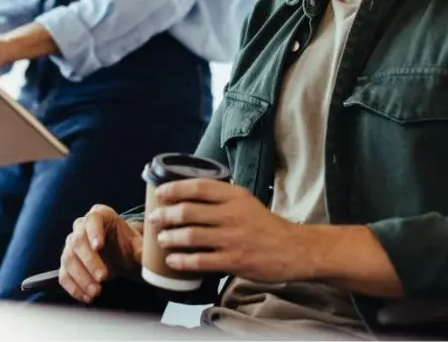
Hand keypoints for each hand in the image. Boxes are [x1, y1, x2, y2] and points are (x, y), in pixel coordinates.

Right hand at [58, 204, 144, 303]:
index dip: (94, 232)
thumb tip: (147, 258)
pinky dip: (74, 287)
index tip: (99, 246)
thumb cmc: (126, 244)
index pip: (93, 219)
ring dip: (81, 277)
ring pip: (69, 259)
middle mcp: (81, 227)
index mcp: (100, 215)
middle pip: (78, 241)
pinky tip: (86, 297)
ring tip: (96, 292)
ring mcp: (71, 245)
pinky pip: (64, 274)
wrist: (117, 254)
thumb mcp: (136, 244)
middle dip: (90, 261)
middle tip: (103, 277)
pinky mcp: (66, 262)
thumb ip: (141, 250)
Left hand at [150, 179, 303, 283]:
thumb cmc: (265, 225)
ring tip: (161, 239)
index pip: (198, 187)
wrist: (293, 249)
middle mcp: (233, 215)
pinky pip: (201, 261)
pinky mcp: (235, 261)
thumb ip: (221, 198)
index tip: (160, 193)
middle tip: (154, 218)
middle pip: (188, 211)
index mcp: (235, 196)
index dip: (174, 189)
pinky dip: (182, 260)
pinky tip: (172, 261)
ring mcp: (233, 239)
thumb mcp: (246, 202)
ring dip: (170, 237)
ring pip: (191, 236)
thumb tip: (187, 196)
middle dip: (165, 215)